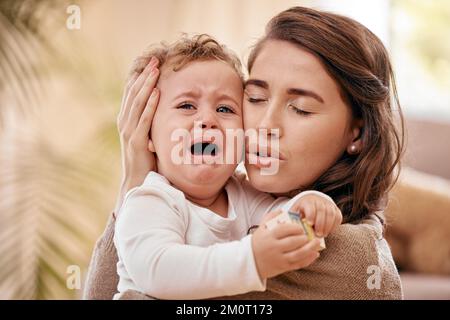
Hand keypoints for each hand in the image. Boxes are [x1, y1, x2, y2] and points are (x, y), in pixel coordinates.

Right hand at [114, 56, 159, 214]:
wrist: (138, 182)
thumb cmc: (147, 159)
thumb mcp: (149, 136)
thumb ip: (153, 123)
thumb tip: (166, 109)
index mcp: (128, 120)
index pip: (133, 93)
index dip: (141, 77)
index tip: (152, 63)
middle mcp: (125, 122)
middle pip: (134, 93)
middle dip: (144, 75)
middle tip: (154, 60)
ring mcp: (129, 132)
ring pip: (137, 102)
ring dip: (146, 85)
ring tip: (154, 69)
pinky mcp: (136, 142)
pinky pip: (143, 120)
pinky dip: (149, 105)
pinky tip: (156, 92)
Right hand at [251, 218, 321, 279]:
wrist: (250, 262)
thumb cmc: (258, 242)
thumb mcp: (261, 228)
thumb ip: (271, 217)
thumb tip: (283, 210)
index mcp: (268, 236)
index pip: (284, 230)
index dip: (295, 228)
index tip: (301, 227)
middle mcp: (274, 247)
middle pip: (293, 242)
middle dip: (304, 237)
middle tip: (311, 234)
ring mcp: (279, 259)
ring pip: (298, 254)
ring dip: (310, 248)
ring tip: (317, 242)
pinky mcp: (283, 268)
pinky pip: (298, 264)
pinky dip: (308, 259)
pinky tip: (314, 254)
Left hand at [289, 194, 342, 237]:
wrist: (311, 204)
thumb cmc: (301, 212)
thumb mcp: (295, 213)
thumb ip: (293, 219)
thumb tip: (291, 228)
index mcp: (307, 201)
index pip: (310, 206)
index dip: (311, 215)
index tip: (310, 224)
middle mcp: (319, 201)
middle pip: (322, 210)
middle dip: (320, 223)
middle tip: (318, 234)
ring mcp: (328, 204)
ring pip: (331, 214)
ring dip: (328, 226)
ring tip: (323, 235)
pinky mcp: (336, 209)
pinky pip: (338, 217)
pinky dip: (334, 225)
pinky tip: (328, 231)